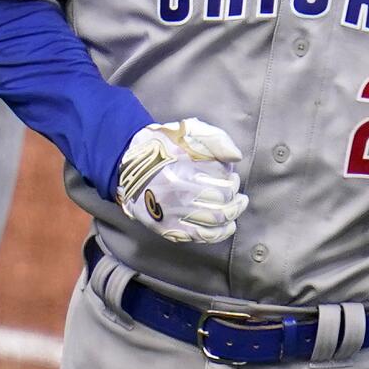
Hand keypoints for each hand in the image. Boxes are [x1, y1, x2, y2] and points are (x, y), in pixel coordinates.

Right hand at [115, 118, 248, 243]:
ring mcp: (171, 215)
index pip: (223, 188)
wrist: (129, 161)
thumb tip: (236, 157)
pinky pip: (197, 237)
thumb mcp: (190, 131)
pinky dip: (216, 235)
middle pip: (221, 208)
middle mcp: (177, 198)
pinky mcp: (166, 227)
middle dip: (236, 202)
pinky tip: (226, 227)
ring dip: (231, 218)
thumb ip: (217, 140)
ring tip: (236, 209)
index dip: (233, 183)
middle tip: (239, 196)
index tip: (233, 178)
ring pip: (212, 226)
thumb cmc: (163, 145)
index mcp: (184, 174)